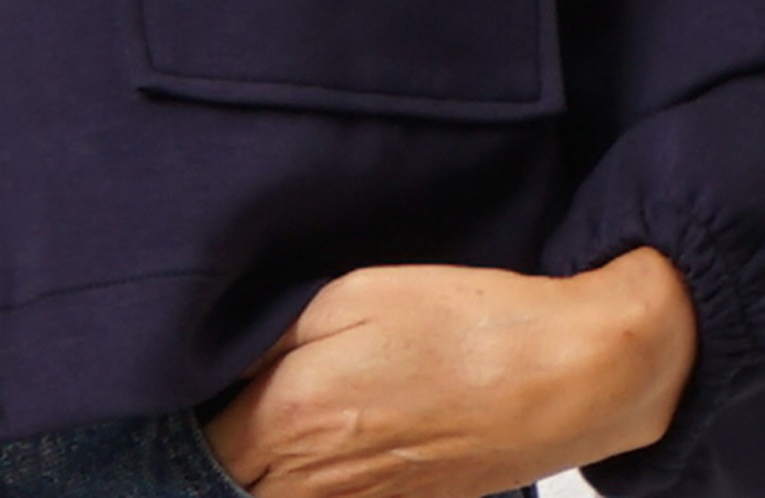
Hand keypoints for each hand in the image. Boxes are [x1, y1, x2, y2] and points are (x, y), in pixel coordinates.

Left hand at [200, 249, 697, 497]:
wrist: (564, 377)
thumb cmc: (464, 324)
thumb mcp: (356, 294)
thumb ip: (272, 338)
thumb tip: (224, 368)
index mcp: (288, 423)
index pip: (194, 444)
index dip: (191, 408)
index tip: (202, 377)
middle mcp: (313, 487)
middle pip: (230, 483)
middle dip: (225, 441)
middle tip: (249, 387)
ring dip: (269, 464)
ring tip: (305, 405)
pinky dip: (318, 480)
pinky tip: (348, 432)